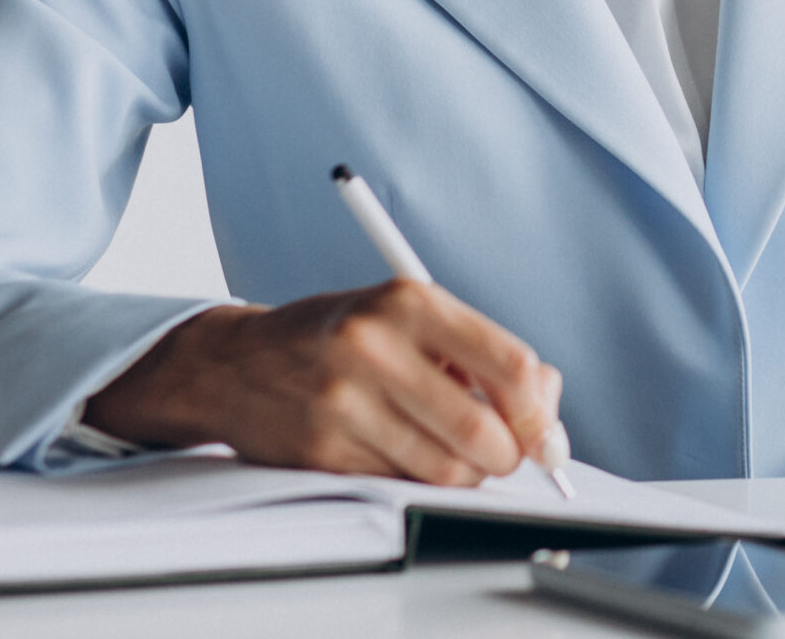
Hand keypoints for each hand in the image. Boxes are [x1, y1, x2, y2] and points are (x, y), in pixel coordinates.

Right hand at [83, 280, 564, 485]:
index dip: (538, 410)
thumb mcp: (413, 318)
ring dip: (467, 474)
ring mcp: (344, 401)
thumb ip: (484, 357)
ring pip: (445, 467)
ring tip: (456, 453)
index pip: (510, 363)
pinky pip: (402, 482)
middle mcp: (374, 346)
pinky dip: (420, 480)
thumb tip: (547, 414)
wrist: (237, 362)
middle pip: (481, 429)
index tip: (545, 433)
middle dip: (507, 455)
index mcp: (410, 302)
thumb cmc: (344, 336)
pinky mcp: (321, 449)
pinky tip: (405, 452)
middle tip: (506, 455)